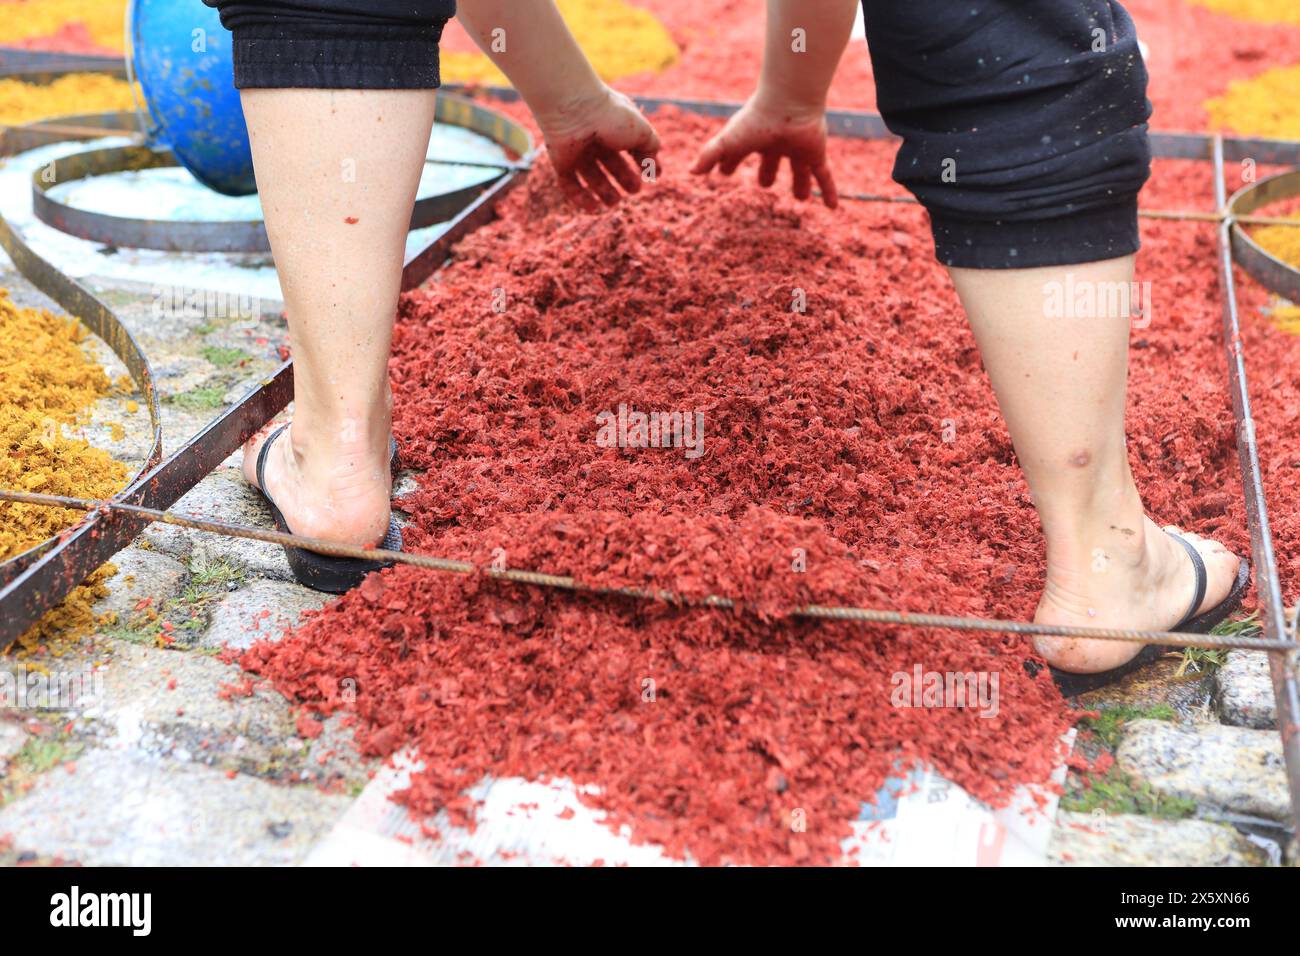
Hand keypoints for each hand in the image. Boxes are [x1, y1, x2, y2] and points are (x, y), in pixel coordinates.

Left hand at [536, 85, 661, 212]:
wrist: (574, 111)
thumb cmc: (611, 117)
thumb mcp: (642, 132)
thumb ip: (652, 149)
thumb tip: (656, 169)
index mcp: (615, 127)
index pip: (629, 148)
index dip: (642, 163)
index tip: (651, 176)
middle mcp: (596, 140)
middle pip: (611, 165)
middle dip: (624, 179)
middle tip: (634, 190)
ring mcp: (578, 152)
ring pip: (592, 177)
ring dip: (605, 192)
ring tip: (614, 202)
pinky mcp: (562, 164)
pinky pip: (570, 185)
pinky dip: (580, 199)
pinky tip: (594, 208)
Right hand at [690, 94, 837, 207]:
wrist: (789, 103)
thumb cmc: (756, 120)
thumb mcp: (728, 142)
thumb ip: (709, 156)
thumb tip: (691, 173)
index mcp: (753, 139)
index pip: (739, 154)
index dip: (730, 164)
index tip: (725, 172)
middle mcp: (776, 144)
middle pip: (771, 161)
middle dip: (768, 172)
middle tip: (765, 184)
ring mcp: (797, 149)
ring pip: (799, 169)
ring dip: (800, 183)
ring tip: (801, 197)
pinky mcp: (816, 153)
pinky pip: (824, 176)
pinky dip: (829, 191)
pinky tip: (833, 208)